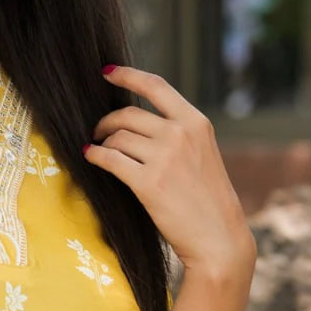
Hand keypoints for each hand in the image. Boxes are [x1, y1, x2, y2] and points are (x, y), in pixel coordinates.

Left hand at [84, 66, 255, 278]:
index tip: (106, 72)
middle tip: (98, 131)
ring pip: (117, 137)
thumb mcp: (202, 154)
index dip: (127, 75)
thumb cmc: (207, 200)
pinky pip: (109, 159)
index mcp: (197, 123)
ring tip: (99, 150)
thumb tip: (135, 121)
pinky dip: (95, 156)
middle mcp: (181, 134)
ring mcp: (165, 157)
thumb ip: (177, 134)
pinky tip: (91, 157)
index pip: (156, 86)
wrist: (219, 238)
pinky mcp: (148, 182)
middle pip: (128, 114)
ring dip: (102, 142)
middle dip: (107, 121)